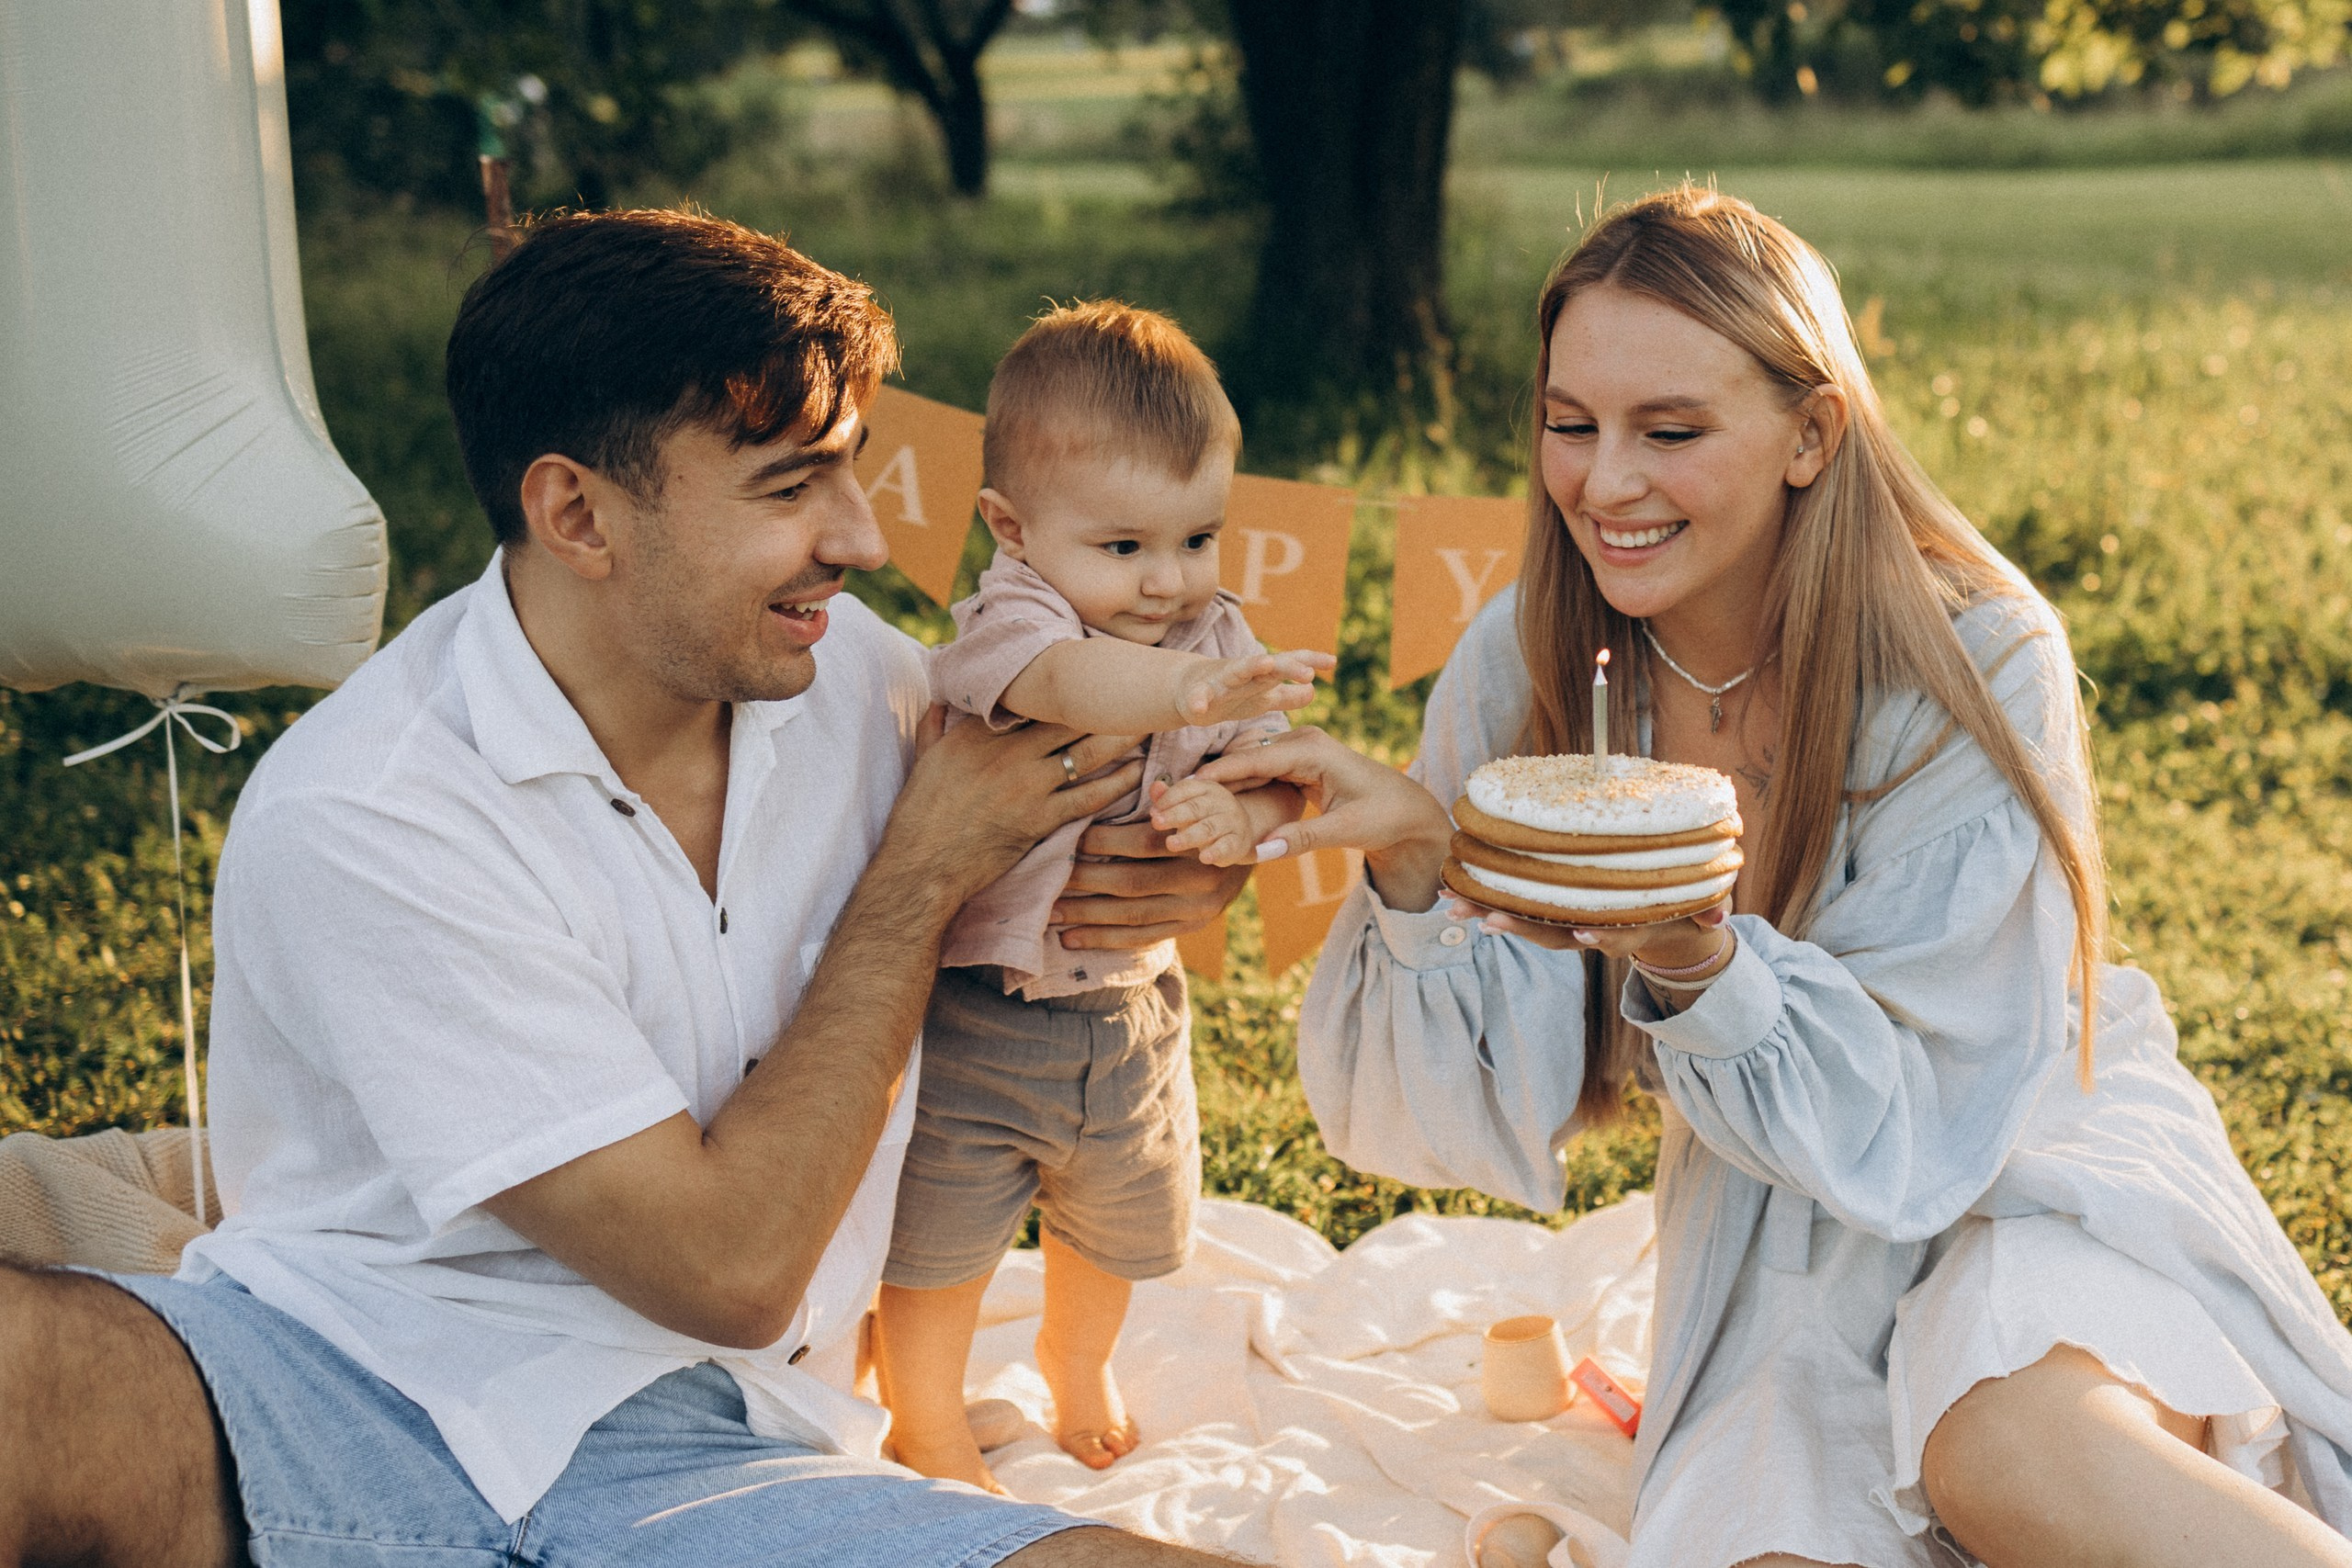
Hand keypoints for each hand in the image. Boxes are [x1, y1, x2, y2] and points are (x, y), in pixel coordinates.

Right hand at [882, 709, 1141, 913]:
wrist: (921, 865)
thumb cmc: (919, 814)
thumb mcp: (923, 758)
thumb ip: (935, 724)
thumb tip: (940, 701)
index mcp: (979, 730)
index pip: (1035, 700)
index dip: (1069, 687)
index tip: (1095, 676)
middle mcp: (1007, 750)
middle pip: (1070, 719)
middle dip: (1106, 706)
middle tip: (1136, 695)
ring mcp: (1027, 784)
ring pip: (1087, 753)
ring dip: (1121, 739)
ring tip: (1147, 725)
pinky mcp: (1040, 819)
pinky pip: (1089, 797)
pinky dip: (1117, 784)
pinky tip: (1138, 774)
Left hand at [1052, 819, 1251, 949]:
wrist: (1245, 850)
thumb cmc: (1208, 816)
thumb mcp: (1198, 802)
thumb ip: (1172, 799)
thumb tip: (1150, 784)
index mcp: (1201, 843)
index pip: (1147, 843)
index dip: (1107, 840)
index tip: (1071, 837)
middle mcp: (1202, 881)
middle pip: (1134, 882)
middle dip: (1087, 881)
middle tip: (1049, 878)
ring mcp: (1196, 911)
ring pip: (1133, 916)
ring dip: (1087, 915)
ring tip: (1051, 913)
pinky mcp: (1188, 929)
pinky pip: (1141, 938)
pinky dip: (1103, 939)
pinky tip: (1071, 938)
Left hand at [1148, 777, 1256, 865]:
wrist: (1240, 831)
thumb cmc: (1205, 816)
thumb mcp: (1187, 804)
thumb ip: (1168, 797)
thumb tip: (1155, 787)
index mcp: (1207, 788)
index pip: (1186, 789)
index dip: (1168, 799)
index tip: (1154, 812)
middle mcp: (1221, 802)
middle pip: (1196, 807)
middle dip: (1175, 815)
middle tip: (1156, 822)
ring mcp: (1231, 822)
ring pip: (1209, 828)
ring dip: (1189, 836)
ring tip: (1171, 843)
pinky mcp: (1237, 842)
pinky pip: (1227, 846)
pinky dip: (1216, 852)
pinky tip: (1203, 857)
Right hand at [1176, 649, 1334, 727]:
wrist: (1186, 690)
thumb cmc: (1230, 694)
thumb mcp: (1260, 697)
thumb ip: (1287, 696)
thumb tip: (1314, 691)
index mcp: (1261, 676)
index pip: (1289, 664)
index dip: (1309, 661)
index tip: (1332, 662)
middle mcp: (1243, 673)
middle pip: (1269, 667)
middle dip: (1288, 667)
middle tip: (1307, 672)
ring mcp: (1219, 681)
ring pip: (1236, 671)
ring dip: (1251, 666)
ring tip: (1266, 663)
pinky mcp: (1195, 694)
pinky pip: (1197, 697)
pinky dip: (1198, 701)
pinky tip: (1199, 708)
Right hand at [1192, 727, 1453, 909]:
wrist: (1409, 811)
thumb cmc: (1385, 817)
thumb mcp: (1346, 830)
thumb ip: (1302, 838)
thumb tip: (1260, 853)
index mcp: (1314, 750)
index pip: (1254, 760)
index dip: (1218, 775)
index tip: (1184, 789)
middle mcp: (1304, 742)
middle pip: (1245, 758)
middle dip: (1210, 779)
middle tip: (1172, 797)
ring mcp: (1301, 750)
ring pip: (1249, 765)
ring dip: (1221, 784)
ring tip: (1182, 801)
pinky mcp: (1299, 763)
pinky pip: (1261, 772)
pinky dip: (1239, 787)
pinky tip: (1211, 803)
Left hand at [1447, 894, 1733, 967]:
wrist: (1660, 933)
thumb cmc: (1678, 909)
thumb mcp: (1699, 912)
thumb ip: (1708, 912)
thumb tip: (1720, 917)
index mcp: (1624, 930)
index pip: (1609, 937)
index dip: (1596, 938)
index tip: (1582, 935)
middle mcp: (1588, 933)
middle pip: (1552, 935)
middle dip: (1520, 929)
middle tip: (1487, 921)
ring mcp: (1565, 926)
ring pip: (1525, 925)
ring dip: (1488, 914)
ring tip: (1454, 905)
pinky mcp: (1548, 915)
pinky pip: (1513, 910)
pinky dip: (1483, 901)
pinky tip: (1451, 891)